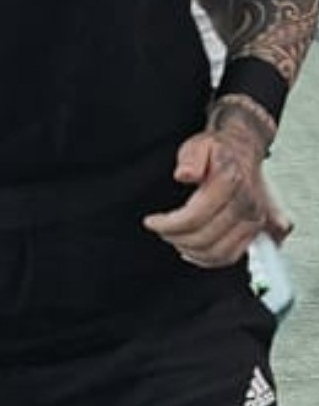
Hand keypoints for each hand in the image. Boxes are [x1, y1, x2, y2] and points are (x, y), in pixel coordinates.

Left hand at [143, 104, 279, 267]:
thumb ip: (191, 159)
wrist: (242, 150)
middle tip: (162, 230)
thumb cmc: (217, 150)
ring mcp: (254, 219)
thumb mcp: (198, 145)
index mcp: (231, 182)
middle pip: (205, 238)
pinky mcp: (254, 230)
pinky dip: (208, 259)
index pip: (196, 216)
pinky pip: (230, 256)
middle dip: (176, 238)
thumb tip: (184, 174)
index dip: (169, 224)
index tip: (152, 222)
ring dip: (191, 251)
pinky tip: (192, 250)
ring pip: (218, 253)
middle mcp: (247, 203)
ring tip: (175, 239)